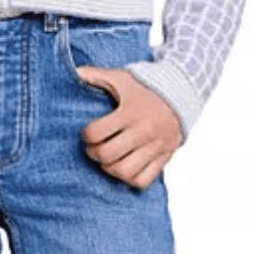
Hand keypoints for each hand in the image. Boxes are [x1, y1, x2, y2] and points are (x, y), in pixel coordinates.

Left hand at [73, 65, 183, 185]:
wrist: (182, 93)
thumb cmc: (145, 87)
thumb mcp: (120, 78)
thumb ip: (94, 75)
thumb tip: (72, 72)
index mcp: (129, 112)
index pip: (96, 133)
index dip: (86, 135)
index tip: (88, 132)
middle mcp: (143, 131)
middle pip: (107, 155)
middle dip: (94, 153)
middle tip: (94, 147)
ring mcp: (155, 147)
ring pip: (124, 172)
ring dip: (109, 168)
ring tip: (107, 159)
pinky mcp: (163, 158)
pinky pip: (142, 181)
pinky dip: (129, 178)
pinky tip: (124, 167)